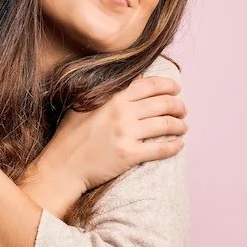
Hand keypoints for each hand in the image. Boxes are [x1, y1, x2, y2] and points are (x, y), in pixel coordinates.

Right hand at [41, 75, 187, 192]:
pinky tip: (178, 145)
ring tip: (182, 127)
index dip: (167, 85)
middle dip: (178, 106)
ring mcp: (127, 134)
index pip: (149, 85)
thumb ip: (105, 92)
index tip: (176, 88)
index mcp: (113, 98)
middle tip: (183, 110)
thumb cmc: (69, 136)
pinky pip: (161, 149)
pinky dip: (174, 146)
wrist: (63, 166)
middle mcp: (122, 113)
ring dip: (179, 125)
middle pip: (163, 104)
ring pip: (165, 125)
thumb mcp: (82, 105)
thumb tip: (128, 81)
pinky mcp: (130, 155)